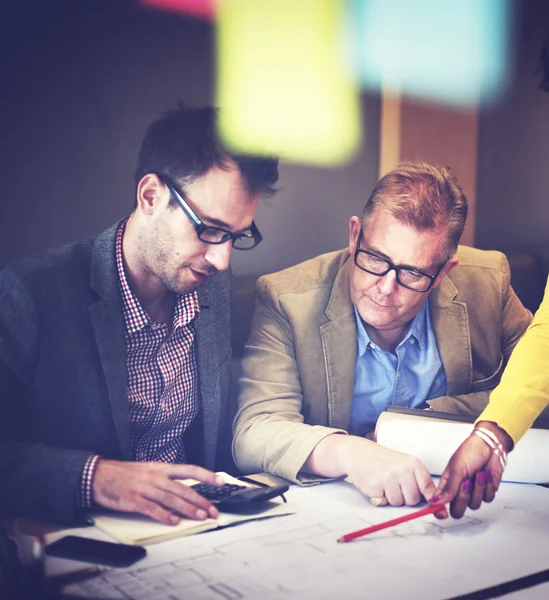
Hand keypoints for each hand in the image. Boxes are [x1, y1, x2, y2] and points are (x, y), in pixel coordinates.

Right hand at [92, 459, 225, 524]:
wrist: (99, 475)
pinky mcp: (133, 499)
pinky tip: (174, 521)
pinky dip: (164, 515)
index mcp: (161, 467)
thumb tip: (184, 488)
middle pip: (183, 488)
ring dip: (187, 509)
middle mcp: (155, 476)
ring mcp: (144, 488)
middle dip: (200, 500)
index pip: (189, 470)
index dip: (206, 475)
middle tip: (213, 510)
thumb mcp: (148, 470)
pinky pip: (151, 508)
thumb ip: (165, 478)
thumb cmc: (124, 474)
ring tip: (200, 517)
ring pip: (171, 499)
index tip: (221, 482)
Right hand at [337, 436, 436, 505]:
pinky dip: (380, 498)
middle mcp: (402, 470)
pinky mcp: (375, 486)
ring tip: (384, 484)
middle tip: (395, 485)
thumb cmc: (384, 461)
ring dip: (391, 498)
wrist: (358, 453)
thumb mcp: (405, 464)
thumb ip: (420, 481)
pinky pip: (383, 503)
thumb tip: (436, 503)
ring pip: (398, 503)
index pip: (429, 489)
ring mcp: (388, 478)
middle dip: (405, 498)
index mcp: (413, 464)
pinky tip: (376, 485)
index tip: (431, 505)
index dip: (430, 500)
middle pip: (413, 500)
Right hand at [433, 423, 509, 518]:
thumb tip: (435, 502)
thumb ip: (448, 489)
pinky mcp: (486, 491)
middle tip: (466, 483)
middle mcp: (459, 491)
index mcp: (447, 484)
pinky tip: (486, 475)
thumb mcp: (456, 469)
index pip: (439, 503)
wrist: (490, 446)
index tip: (442, 513)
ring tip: (479, 473)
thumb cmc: (469, 452)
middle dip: (463, 497)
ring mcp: (473, 492)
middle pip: (457, 510)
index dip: (439, 511)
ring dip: (478, 488)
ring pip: (474, 505)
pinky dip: (487, 487)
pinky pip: (487, 499)